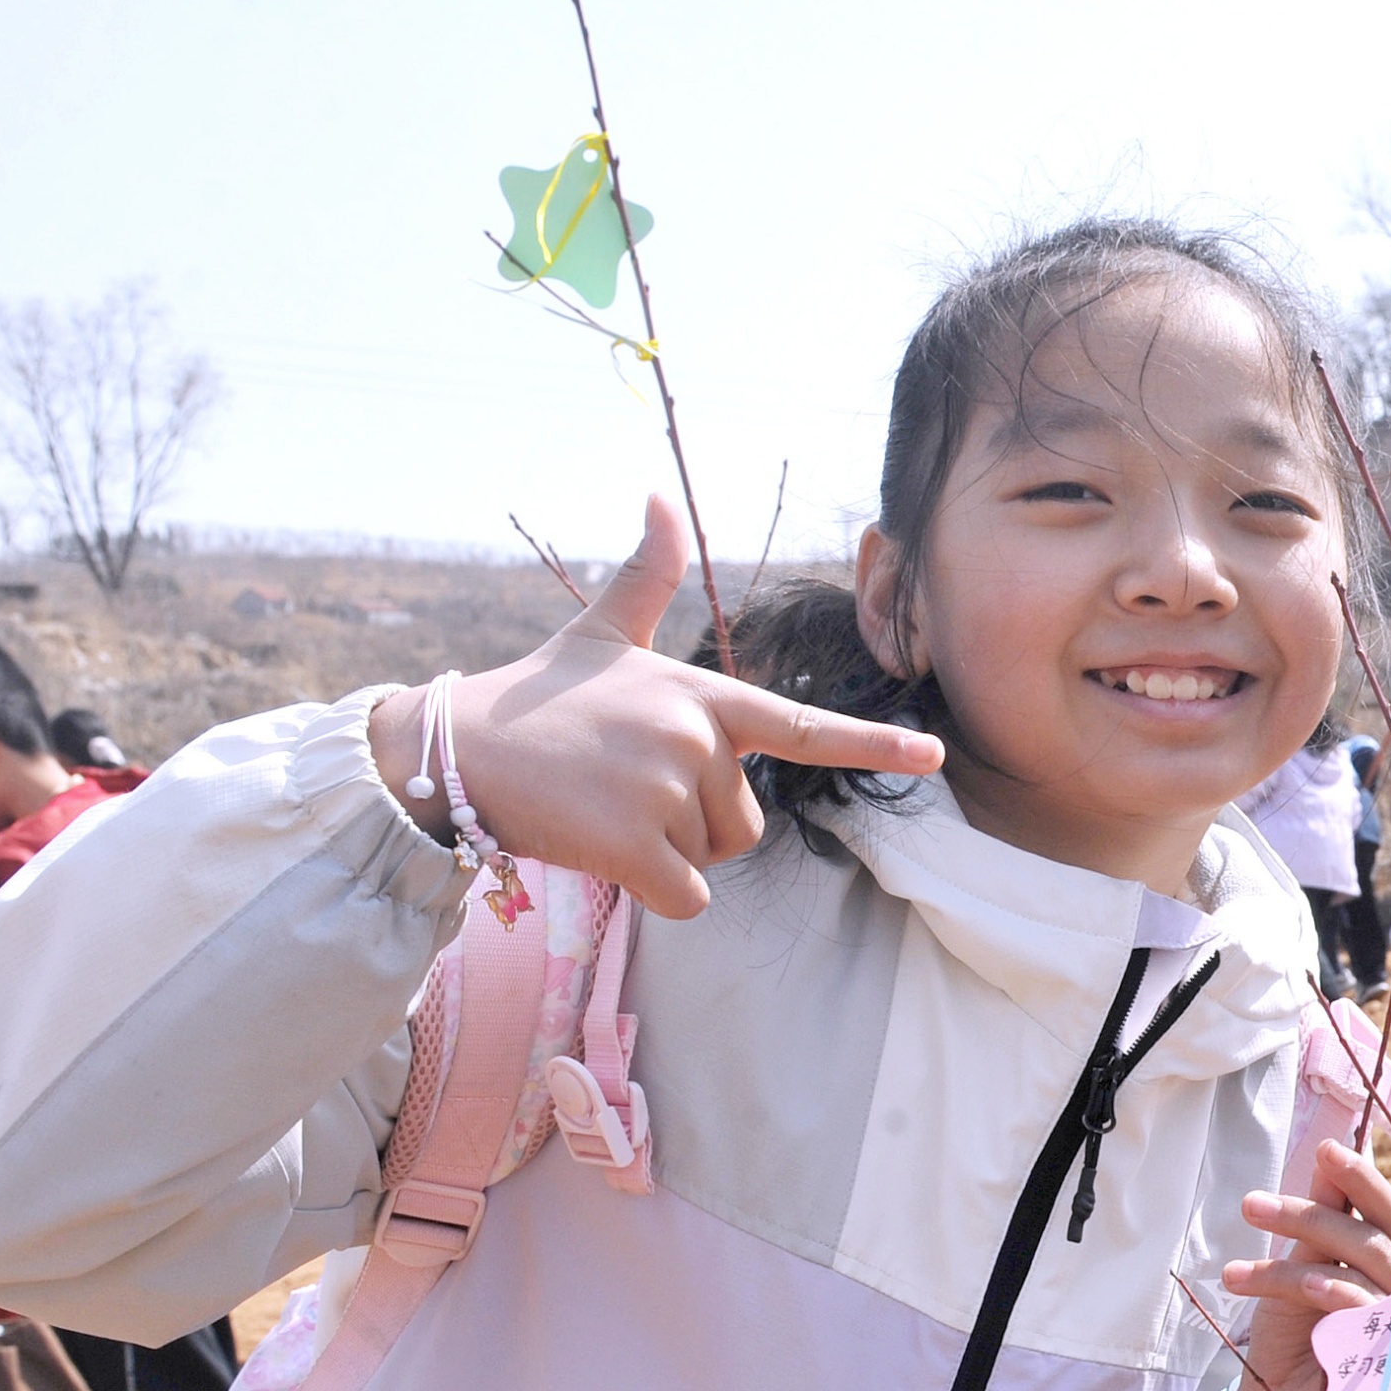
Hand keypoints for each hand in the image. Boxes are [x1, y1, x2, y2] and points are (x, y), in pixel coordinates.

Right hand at [363, 497, 945, 916]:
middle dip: (697, 825)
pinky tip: (603, 849)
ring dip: (668, 854)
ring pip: (713, 860)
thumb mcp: (601, 633)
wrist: (456, 749)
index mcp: (703, 696)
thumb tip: (657, 493)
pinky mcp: (635, 842)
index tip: (934, 757)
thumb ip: (647, 574)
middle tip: (626, 789)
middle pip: (748, 823)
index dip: (873, 744)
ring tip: (607, 807)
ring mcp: (666, 788)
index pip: (803, 728)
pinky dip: (653, 891)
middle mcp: (696, 738)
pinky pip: (688, 898)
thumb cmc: (538, 697)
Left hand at [1219, 1135, 1390, 1390]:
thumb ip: (1324, 1215)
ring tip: (1247, 1251)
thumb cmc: (1297, 1330)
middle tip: (1253, 1205)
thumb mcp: (1302, 1263)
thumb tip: (1330, 1150)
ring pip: (1363, 1267)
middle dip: (1313, 1212)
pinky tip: (1306, 1283)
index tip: (1325, 1151)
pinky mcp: (1388, 1357)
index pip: (1388, 1212)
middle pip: (1373, 1237)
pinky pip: (1366, 1311)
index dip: (1363, 1180)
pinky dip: (1335, 1291)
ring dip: (1301, 1247)